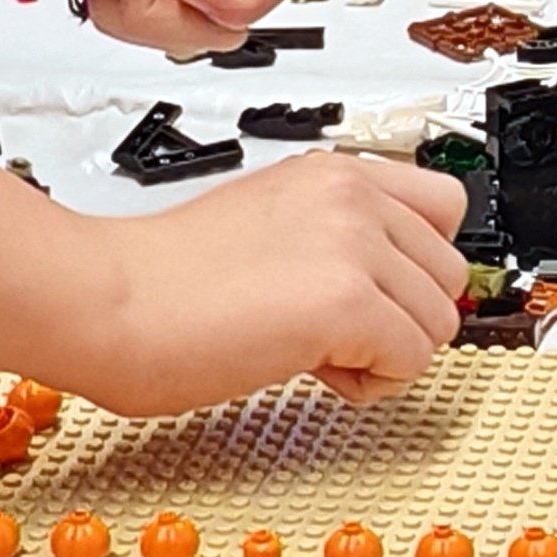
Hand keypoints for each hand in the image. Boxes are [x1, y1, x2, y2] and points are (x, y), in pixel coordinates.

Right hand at [86, 152, 470, 411]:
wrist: (108, 301)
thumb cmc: (162, 280)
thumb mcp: (267, 224)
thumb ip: (330, 237)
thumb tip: (381, 285)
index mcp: (332, 173)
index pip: (443, 207)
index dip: (413, 267)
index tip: (378, 297)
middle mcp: (351, 195)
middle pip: (449, 272)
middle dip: (402, 316)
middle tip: (333, 333)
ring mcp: (353, 242)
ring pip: (439, 320)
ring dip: (388, 353)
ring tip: (317, 351)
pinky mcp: (347, 299)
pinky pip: (413, 360)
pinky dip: (371, 383)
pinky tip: (313, 369)